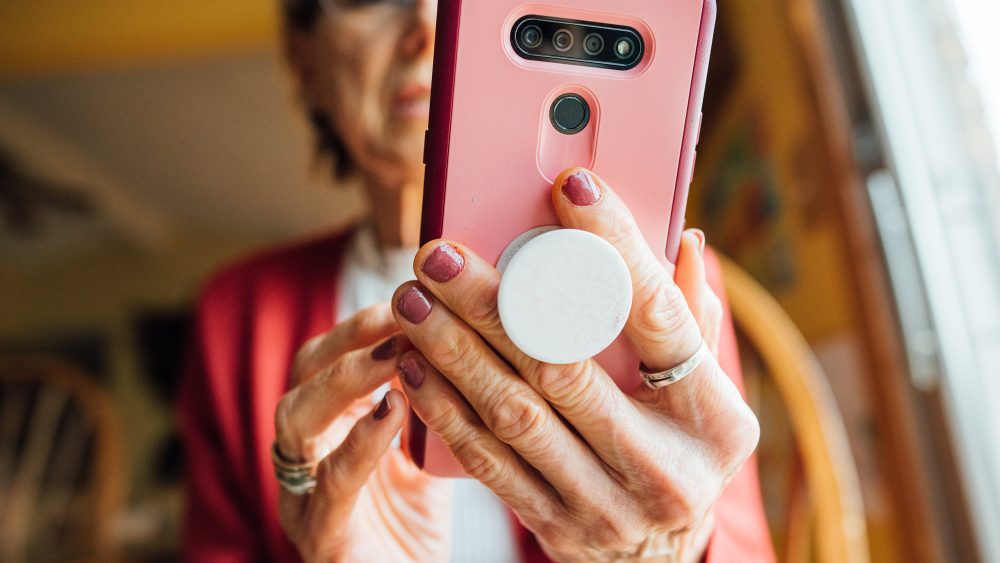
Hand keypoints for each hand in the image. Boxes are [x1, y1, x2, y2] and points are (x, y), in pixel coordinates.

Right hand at [273, 305, 450, 561]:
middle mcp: (307, 454)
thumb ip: (430, 404)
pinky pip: (331, 482)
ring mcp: (304, 494)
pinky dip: (359, 442)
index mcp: (328, 429)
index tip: (410, 295)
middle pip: (303, 374)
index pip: (328, 357)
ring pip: (296, 419)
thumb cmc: (414, 528)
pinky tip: (391, 410)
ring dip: (347, 379)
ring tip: (394, 354)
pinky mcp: (320, 535)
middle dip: (350, 337)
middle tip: (399, 314)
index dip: (364, 323)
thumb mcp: (423, 454)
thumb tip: (463, 341)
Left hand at [392, 168, 759, 561]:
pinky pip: (488, 463)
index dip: (614, 246)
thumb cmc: (682, 447)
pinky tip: (412, 364)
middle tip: (440, 253)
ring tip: (411, 299)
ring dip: (452, 351)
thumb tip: (685, 239)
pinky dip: (444, 409)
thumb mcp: (705, 389)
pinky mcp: (556, 526)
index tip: (570, 186)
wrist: (661, 558)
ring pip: (514, 415)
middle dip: (492, 304)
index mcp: (713, 417)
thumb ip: (691, 316)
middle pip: (564, 366)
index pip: (659, 315)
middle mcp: (664, 466)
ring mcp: (607, 504)